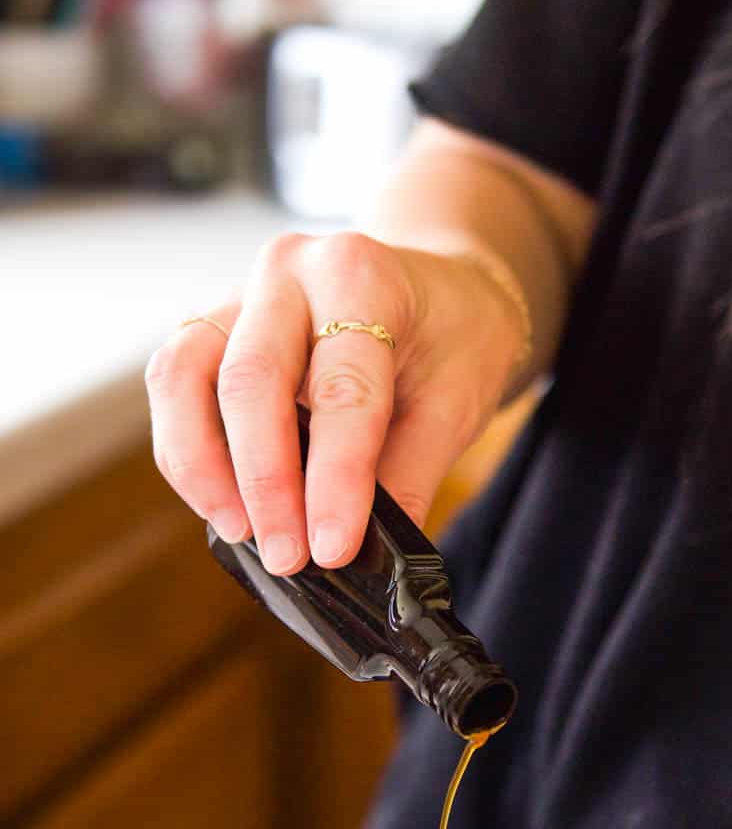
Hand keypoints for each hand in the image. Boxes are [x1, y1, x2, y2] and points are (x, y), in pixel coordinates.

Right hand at [145, 231, 528, 570]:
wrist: (437, 283)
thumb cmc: (452, 335)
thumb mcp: (459, 400)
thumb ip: (412, 473)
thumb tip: (370, 554)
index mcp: (360, 276)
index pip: (341, 388)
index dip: (335, 478)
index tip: (333, 548)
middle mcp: (288, 273)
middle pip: (249, 379)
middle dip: (264, 482)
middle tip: (287, 555)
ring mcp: (238, 294)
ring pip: (183, 375)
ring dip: (203, 466)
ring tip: (241, 532)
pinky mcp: (212, 327)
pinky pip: (176, 386)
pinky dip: (189, 452)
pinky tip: (224, 503)